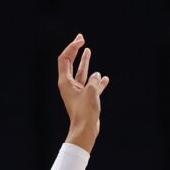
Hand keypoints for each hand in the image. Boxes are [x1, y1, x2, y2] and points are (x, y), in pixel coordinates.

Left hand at [56, 35, 108, 149]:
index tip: (81, 40)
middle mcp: (69, 86)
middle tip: (81, 39)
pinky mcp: (85, 100)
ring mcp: (77, 92)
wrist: (85, 130)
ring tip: (89, 51)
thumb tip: (98, 76)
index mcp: (65, 82)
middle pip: (71, 63)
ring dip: (85, 62)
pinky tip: (104, 78)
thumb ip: (94, 81)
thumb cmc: (85, 113)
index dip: (72, 47)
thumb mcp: (91, 92)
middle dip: (76, 51)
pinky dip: (97, 81)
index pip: (65, 59)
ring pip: (81, 73)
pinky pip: (91, 86)